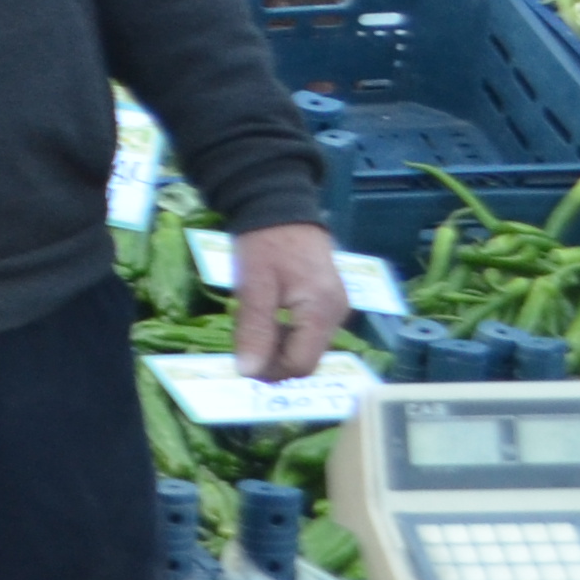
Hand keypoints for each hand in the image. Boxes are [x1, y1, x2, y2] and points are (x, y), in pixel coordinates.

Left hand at [227, 220, 350, 381]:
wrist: (280, 207)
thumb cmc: (265, 243)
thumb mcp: (254, 287)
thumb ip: (254, 331)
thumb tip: (248, 373)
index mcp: (321, 311)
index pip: (301, 364)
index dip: (270, 370)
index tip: (242, 360)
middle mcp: (337, 314)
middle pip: (307, 359)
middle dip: (274, 360)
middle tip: (245, 342)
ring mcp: (337, 308)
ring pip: (308, 348)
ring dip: (279, 347)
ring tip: (255, 326)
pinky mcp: (330, 302)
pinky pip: (310, 332)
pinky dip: (287, 334)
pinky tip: (269, 318)